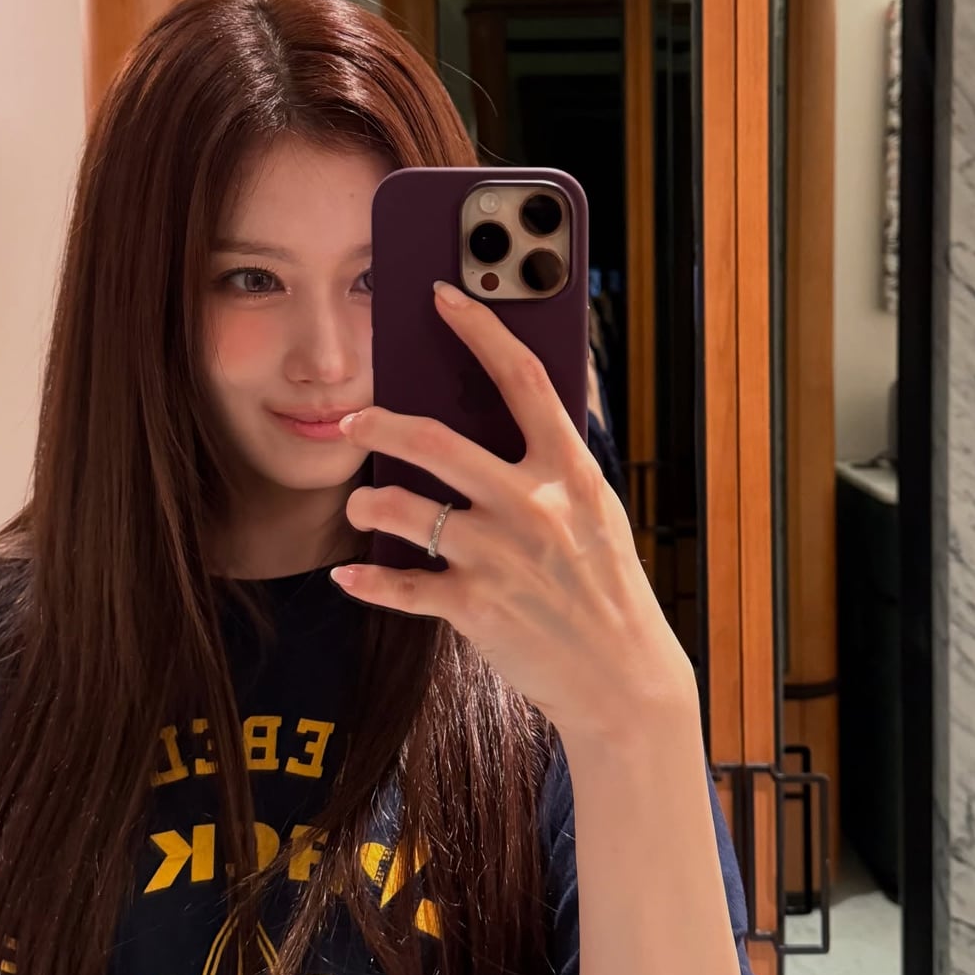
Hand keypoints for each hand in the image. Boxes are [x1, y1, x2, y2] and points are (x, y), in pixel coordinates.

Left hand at [331, 280, 694, 743]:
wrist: (624, 679)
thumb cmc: (607, 585)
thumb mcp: (599, 509)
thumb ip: (559, 458)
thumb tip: (526, 394)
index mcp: (570, 472)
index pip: (523, 379)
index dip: (481, 329)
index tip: (445, 295)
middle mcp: (533, 506)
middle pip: (435, 441)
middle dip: (380, 421)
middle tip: (354, 417)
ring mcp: (501, 558)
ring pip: (404, 509)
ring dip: (369, 500)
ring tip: (363, 501)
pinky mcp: (475, 608)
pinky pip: (401, 584)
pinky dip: (368, 579)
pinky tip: (349, 573)